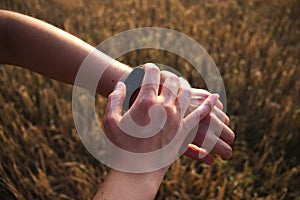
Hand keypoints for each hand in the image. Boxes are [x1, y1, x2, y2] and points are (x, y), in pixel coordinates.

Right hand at [103, 63, 218, 170]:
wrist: (137, 170)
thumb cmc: (121, 146)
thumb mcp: (110, 120)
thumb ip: (114, 99)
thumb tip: (122, 84)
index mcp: (146, 102)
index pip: (153, 74)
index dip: (150, 68)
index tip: (147, 68)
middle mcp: (164, 107)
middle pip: (172, 81)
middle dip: (166, 75)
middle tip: (162, 77)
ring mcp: (177, 118)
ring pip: (186, 93)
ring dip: (183, 84)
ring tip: (177, 83)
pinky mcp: (184, 131)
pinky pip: (201, 114)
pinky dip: (209, 105)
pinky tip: (215, 97)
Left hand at [160, 71, 234, 164]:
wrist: (149, 100)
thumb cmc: (157, 127)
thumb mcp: (173, 144)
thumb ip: (194, 152)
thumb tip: (212, 162)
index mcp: (200, 134)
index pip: (225, 149)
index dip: (226, 154)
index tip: (223, 156)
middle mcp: (206, 119)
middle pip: (229, 135)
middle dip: (226, 141)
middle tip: (220, 143)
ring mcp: (206, 107)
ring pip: (225, 120)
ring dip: (221, 126)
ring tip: (212, 130)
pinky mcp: (202, 94)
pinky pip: (219, 106)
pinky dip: (215, 111)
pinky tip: (206, 114)